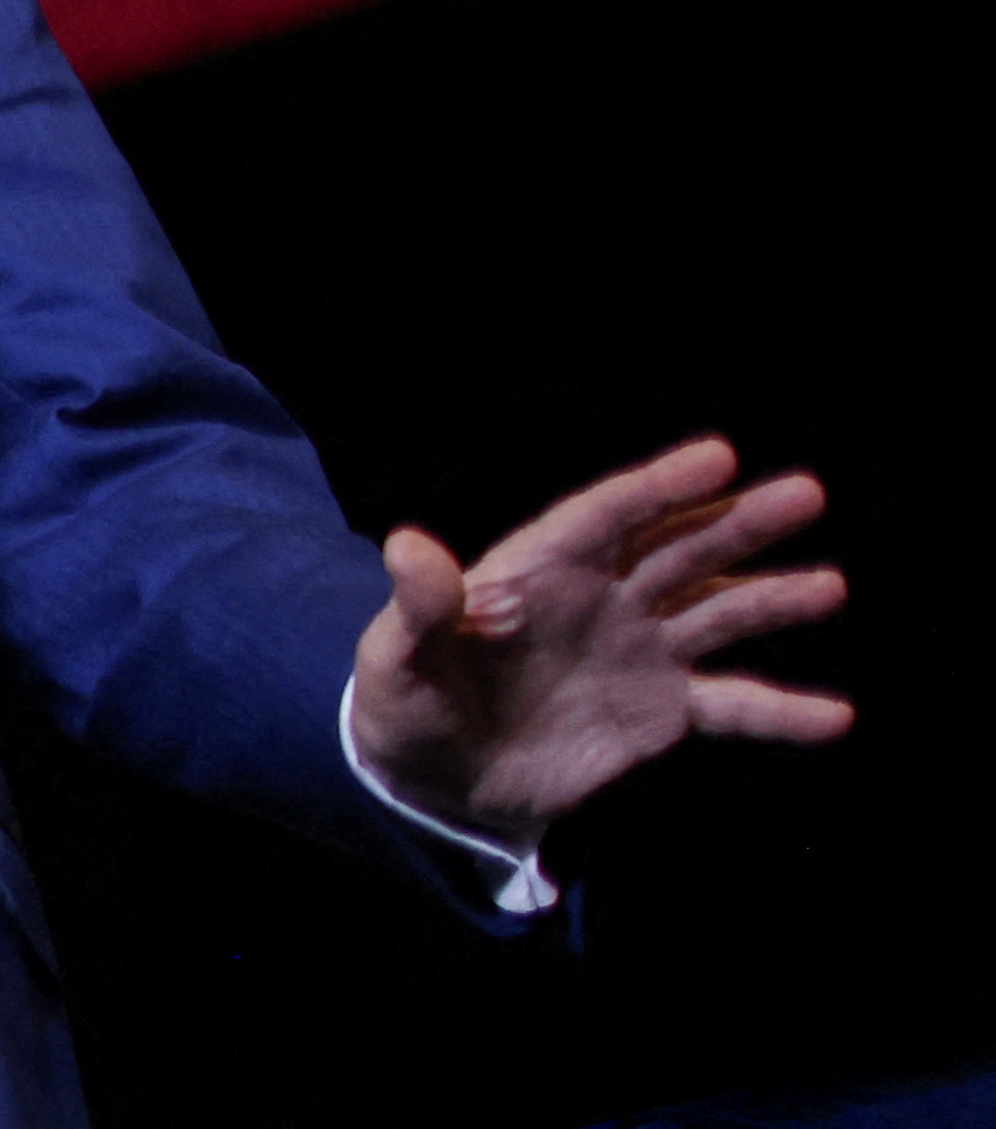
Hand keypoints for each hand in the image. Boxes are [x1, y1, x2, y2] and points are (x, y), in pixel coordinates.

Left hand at [350, 435, 849, 844]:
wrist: (439, 777)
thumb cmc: (409, 701)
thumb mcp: (398, 656)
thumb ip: (422, 606)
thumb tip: (405, 544)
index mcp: (539, 569)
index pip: (606, 515)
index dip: (659, 485)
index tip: (719, 456)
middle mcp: (601, 598)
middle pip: (677, 549)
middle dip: (737, 523)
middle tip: (805, 494)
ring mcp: (638, 650)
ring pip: (715, 613)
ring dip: (770, 600)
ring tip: (828, 585)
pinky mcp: (661, 710)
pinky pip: (730, 705)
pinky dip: (780, 711)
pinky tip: (834, 716)